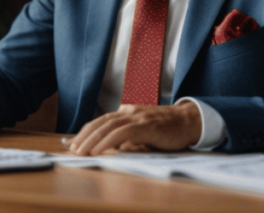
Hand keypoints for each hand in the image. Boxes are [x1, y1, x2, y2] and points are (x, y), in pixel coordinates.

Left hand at [67, 102, 201, 155]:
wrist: (190, 121)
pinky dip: (107, 141)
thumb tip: (115, 150)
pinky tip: (99, 149)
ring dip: (92, 139)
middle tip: (72, 149)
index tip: (75, 143)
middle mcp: (129, 111)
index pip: (102, 120)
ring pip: (108, 126)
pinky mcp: (145, 126)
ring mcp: (137, 117)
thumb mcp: (144, 133)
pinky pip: (122, 132)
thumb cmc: (168, 129)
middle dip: (84, 136)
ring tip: (81, 151)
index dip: (87, 131)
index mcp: (127, 112)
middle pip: (100, 122)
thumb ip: (129, 139)